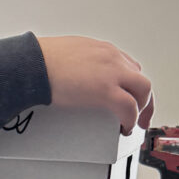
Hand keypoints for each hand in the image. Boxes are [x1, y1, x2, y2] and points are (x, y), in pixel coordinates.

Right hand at [36, 36, 153, 134]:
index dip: (133, 85)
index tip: (131, 96)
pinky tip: (125, 128)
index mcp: (103, 50)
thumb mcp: (69, 53)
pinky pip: (129, 107)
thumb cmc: (41, 60)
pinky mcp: (106, 91)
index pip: (130, 66)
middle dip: (144, 99)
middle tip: (141, 114)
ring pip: (143, 91)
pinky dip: (131, 119)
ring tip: (133, 123)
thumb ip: (81, 64)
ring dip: (141, 109)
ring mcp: (112, 73)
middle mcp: (113, 58)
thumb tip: (78, 77)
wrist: (33, 64)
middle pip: (141, 79)